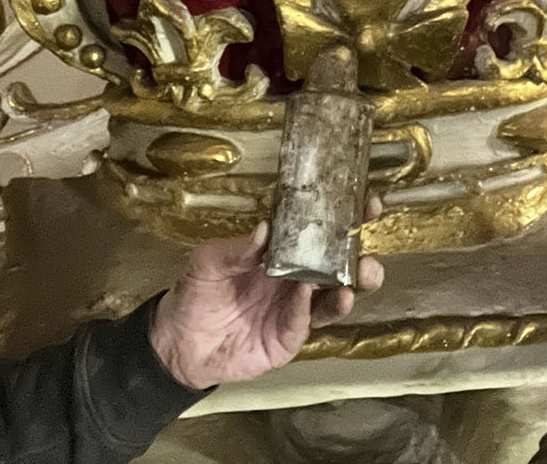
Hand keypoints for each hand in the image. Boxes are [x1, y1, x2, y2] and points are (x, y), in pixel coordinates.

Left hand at [149, 200, 384, 390]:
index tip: (365, 203)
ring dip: (349, 286)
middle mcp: (296, 280)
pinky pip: (304, 321)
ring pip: (333, 299)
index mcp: (282, 254)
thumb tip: (264, 228)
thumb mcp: (208, 261)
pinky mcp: (287, 338)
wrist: (180, 343)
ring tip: (359, 276)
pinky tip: (310, 293)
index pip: (318, 233)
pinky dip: (309, 307)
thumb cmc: (196, 293)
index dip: (343, 219)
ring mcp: (295, 311)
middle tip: (366, 245)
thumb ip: (236, 248)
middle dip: (358, 256)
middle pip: (338, 268)